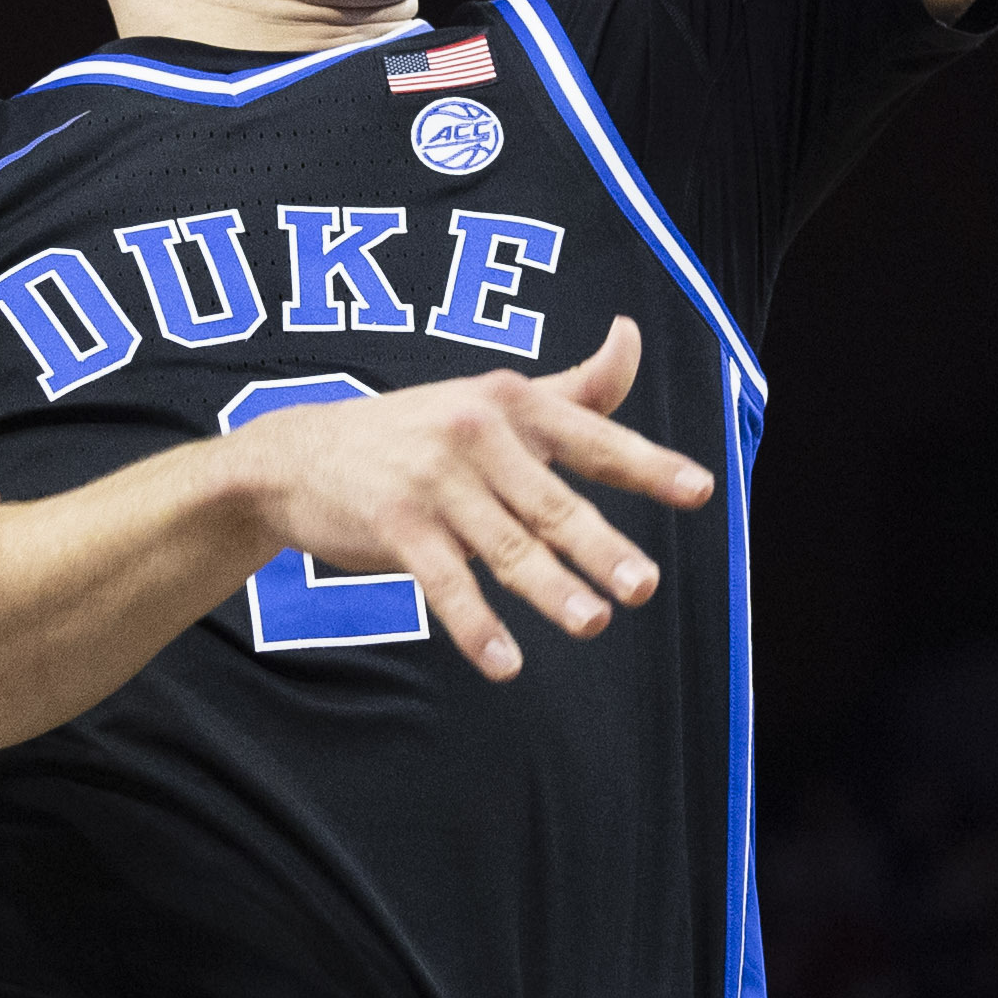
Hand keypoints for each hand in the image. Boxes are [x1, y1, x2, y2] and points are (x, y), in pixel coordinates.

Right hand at [224, 315, 716, 684]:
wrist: (299, 456)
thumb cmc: (413, 433)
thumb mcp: (490, 399)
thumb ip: (572, 388)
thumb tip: (633, 335)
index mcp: (511, 403)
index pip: (592, 437)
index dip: (647, 465)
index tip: (699, 490)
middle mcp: (477, 434)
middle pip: (552, 500)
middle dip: (600, 545)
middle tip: (643, 585)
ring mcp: (434, 481)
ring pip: (505, 544)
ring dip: (550, 588)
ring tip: (592, 621)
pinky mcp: (395, 524)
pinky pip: (446, 583)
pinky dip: (476, 625)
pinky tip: (505, 662)